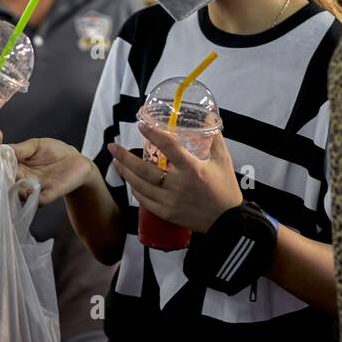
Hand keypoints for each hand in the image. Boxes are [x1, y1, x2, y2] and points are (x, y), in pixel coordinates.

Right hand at [9, 137, 94, 204]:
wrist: (76, 161)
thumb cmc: (54, 151)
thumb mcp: (36, 145)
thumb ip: (20, 148)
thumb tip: (0, 150)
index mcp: (17, 167)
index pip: (2, 169)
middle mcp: (23, 180)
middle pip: (8, 184)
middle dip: (5, 181)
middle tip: (5, 174)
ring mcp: (35, 189)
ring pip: (21, 195)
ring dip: (19, 191)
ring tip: (20, 183)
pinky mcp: (50, 195)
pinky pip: (39, 200)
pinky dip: (35, 198)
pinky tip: (33, 191)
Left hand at [111, 123, 242, 233]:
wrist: (228, 222)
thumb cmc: (226, 189)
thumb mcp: (224, 161)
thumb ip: (215, 139)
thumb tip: (208, 119)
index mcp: (192, 169)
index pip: (168, 146)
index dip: (153, 134)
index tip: (141, 125)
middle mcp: (177, 184)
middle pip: (144, 169)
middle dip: (125, 157)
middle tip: (112, 146)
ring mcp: (170, 201)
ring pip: (140, 186)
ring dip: (125, 173)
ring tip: (116, 162)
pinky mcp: (167, 213)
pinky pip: (145, 201)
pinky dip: (135, 190)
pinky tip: (130, 183)